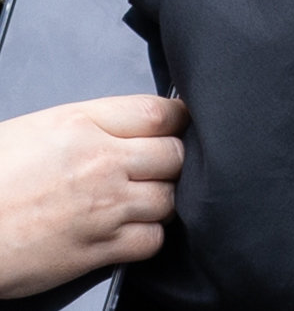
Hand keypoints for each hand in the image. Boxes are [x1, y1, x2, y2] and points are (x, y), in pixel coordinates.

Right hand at [0, 94, 186, 297]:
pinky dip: (150, 236)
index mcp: (86, 124)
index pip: (159, 112)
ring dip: (164, 198)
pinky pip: (151, 241)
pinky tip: (135, 228)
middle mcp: (103, 161)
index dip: (181, 118)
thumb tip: (132, 124)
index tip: (183, 123)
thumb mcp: (43, 127)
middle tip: (163, 165)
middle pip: (175, 155)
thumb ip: (94, 122)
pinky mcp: (97, 249)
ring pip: (169, 198)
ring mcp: (104, 207)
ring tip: (146, 196)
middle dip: (175, 159)